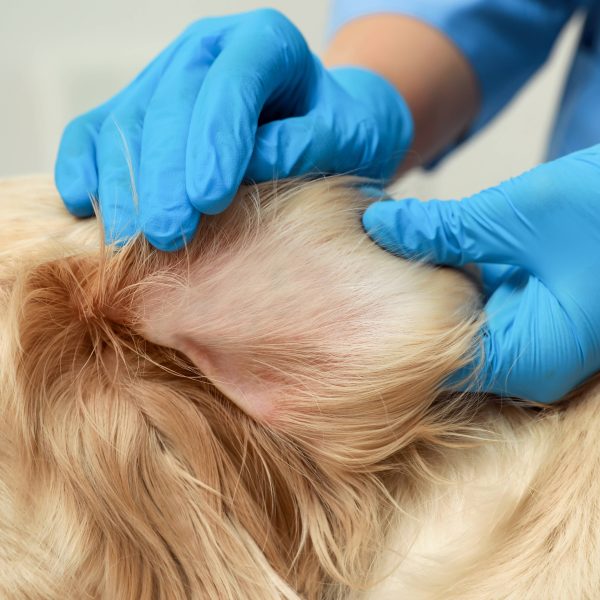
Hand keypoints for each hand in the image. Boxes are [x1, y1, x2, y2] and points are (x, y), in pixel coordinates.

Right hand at [55, 8, 412, 249]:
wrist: (324, 121)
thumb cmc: (340, 131)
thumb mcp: (346, 138)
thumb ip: (304, 147)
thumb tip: (246, 169)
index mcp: (266, 42)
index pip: (231, 84)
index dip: (213, 142)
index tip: (207, 202)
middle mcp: (208, 48)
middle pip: (169, 105)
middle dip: (163, 177)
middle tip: (165, 236)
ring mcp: (167, 73)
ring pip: (125, 121)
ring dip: (122, 184)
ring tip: (129, 239)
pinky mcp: (140, 104)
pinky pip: (95, 129)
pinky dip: (84, 166)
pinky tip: (83, 206)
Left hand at [362, 145, 599, 402]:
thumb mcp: (518, 215)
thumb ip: (443, 228)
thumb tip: (378, 225)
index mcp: (528, 357)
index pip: (433, 363)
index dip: (386, 331)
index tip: (345, 303)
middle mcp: (531, 361)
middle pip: (443, 344)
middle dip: (401, 308)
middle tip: (353, 277)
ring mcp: (535, 339)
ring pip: (459, 323)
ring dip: (427, 291)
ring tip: (377, 263)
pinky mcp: (537, 313)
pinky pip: (481, 306)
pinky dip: (455, 281)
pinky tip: (425, 253)